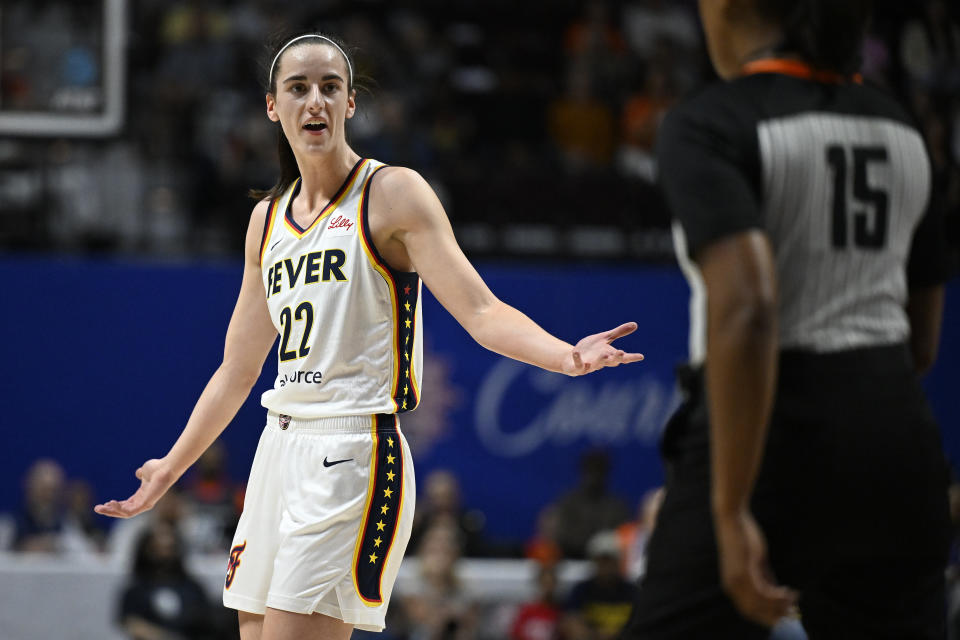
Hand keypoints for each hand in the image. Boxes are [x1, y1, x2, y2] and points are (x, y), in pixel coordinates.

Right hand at [94, 458, 175, 517]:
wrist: (166, 467)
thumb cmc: (158, 468)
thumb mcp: (145, 472)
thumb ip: (141, 474)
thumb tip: (139, 472)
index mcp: (142, 496)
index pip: (127, 505)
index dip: (115, 505)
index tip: (104, 503)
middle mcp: (143, 502)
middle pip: (124, 511)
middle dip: (110, 511)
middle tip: (97, 509)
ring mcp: (145, 504)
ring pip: (125, 514)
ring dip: (111, 512)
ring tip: (101, 508)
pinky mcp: (146, 505)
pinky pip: (130, 512)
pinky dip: (119, 509)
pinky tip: (111, 503)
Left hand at [563, 322, 643, 375]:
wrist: (572, 357)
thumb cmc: (591, 349)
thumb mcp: (605, 338)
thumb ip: (619, 333)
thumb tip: (635, 324)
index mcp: (609, 355)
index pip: (623, 357)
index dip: (631, 357)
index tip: (641, 356)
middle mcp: (602, 362)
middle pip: (611, 361)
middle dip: (616, 358)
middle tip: (622, 353)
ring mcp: (590, 366)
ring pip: (597, 365)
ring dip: (601, 360)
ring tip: (604, 354)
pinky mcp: (578, 367)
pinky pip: (578, 365)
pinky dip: (578, 359)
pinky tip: (576, 352)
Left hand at [714, 509, 797, 626]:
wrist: (732, 519)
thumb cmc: (743, 538)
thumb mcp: (756, 562)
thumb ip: (764, 577)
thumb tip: (777, 592)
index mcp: (731, 585)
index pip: (748, 611)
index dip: (767, 617)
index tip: (785, 615)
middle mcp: (731, 587)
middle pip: (754, 613)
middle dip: (775, 615)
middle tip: (794, 612)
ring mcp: (736, 581)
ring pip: (761, 605)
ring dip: (780, 605)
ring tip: (795, 597)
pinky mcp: (744, 572)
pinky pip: (763, 593)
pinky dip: (778, 596)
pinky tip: (789, 591)